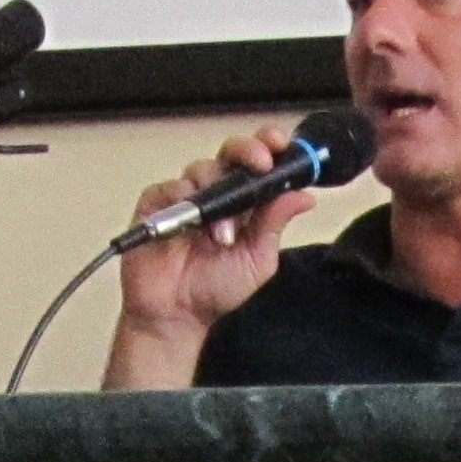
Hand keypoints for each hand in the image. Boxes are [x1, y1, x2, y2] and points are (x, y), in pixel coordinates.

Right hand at [100, 125, 315, 389]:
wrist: (177, 315)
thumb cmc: (214, 288)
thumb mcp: (257, 259)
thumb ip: (275, 225)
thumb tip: (304, 197)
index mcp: (245, 203)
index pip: (259, 163)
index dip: (270, 147)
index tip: (282, 146)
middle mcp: (217, 194)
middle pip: (232, 153)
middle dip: (248, 150)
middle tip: (261, 162)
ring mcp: (187, 196)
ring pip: (204, 168)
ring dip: (219, 197)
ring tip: (222, 237)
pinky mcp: (157, 203)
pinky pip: (171, 187)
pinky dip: (184, 200)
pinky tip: (192, 227)